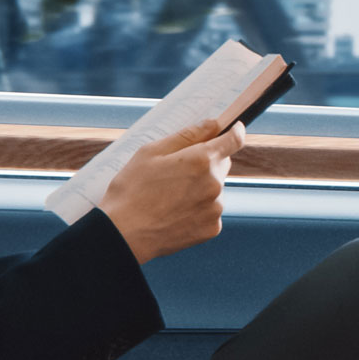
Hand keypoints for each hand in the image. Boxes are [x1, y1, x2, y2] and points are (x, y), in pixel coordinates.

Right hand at [99, 119, 246, 264]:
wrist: (124, 235)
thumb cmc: (132, 190)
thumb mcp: (151, 152)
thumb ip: (187, 135)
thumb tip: (212, 124)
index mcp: (201, 160)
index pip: (234, 140)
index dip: (235, 131)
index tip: (233, 129)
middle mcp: (214, 184)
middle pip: (221, 164)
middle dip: (207, 162)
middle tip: (179, 170)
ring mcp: (215, 208)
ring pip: (215, 189)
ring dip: (202, 187)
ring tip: (171, 196)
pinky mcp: (212, 228)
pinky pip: (211, 211)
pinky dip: (198, 209)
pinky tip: (175, 212)